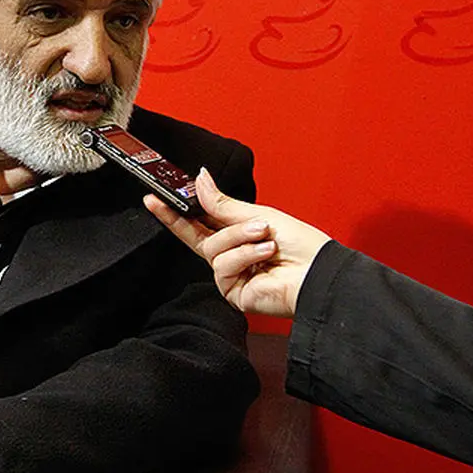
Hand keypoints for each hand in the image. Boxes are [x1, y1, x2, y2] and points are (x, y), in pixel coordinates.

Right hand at [144, 169, 330, 316]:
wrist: (318, 274)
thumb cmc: (301, 246)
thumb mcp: (258, 214)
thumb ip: (221, 204)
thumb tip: (198, 180)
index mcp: (236, 235)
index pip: (199, 222)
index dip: (175, 212)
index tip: (155, 198)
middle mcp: (230, 256)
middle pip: (194, 236)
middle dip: (181, 218)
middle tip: (164, 200)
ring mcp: (230, 275)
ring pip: (212, 248)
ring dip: (239, 237)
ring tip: (264, 236)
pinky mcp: (232, 291)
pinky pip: (223, 266)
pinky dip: (244, 255)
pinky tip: (264, 253)